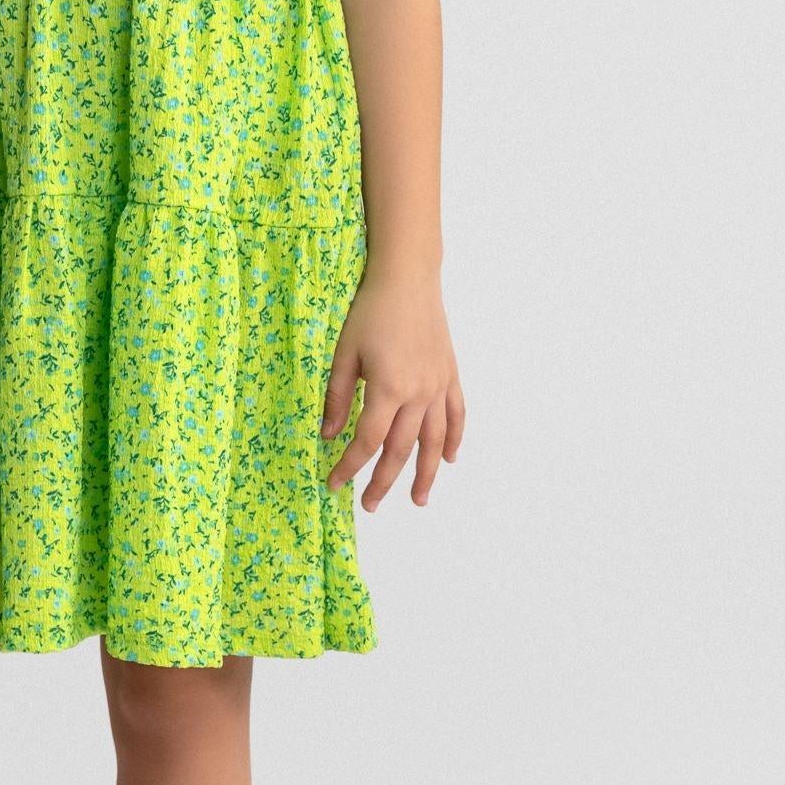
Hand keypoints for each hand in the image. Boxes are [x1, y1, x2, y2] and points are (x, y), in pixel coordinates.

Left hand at [321, 262, 466, 511]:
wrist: (408, 279)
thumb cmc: (370, 311)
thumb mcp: (344, 354)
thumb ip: (338, 398)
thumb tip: (328, 436)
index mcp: (389, 390)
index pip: (367, 441)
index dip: (349, 466)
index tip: (334, 483)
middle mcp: (419, 394)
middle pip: (401, 450)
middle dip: (383, 481)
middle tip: (370, 506)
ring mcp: (438, 386)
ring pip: (434, 441)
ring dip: (425, 474)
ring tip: (418, 500)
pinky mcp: (450, 375)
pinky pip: (456, 414)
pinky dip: (454, 439)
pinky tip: (448, 459)